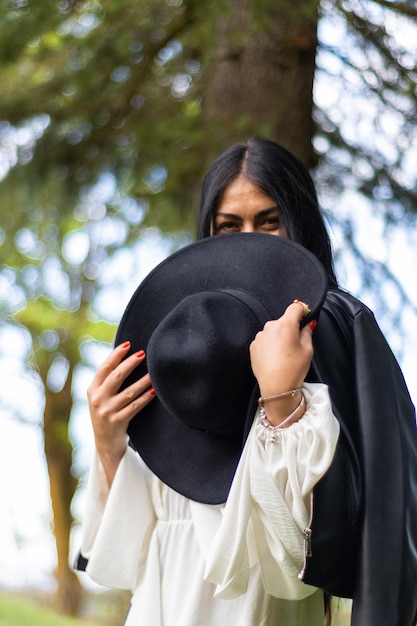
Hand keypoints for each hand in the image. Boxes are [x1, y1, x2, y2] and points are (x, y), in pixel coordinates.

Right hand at [87, 341, 154, 484]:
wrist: (105, 444)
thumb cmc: (107, 413)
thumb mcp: (100, 397)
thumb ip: (108, 381)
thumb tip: (126, 357)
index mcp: (92, 389)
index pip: (104, 368)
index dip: (116, 355)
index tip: (128, 344)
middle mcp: (97, 399)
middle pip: (116, 377)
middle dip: (130, 363)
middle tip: (143, 354)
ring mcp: (106, 411)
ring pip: (128, 392)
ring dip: (142, 381)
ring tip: (153, 373)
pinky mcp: (117, 422)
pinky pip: (134, 407)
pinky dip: (145, 398)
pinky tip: (153, 391)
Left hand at [249, 301, 314, 425]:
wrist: (276, 388)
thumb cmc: (294, 369)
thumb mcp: (308, 350)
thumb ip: (307, 332)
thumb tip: (307, 324)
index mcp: (285, 325)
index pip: (295, 306)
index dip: (302, 310)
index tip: (305, 317)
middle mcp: (270, 327)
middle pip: (284, 320)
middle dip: (291, 327)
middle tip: (297, 343)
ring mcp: (260, 336)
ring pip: (274, 330)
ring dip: (280, 336)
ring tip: (285, 354)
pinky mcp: (254, 346)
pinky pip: (265, 340)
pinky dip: (271, 345)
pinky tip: (276, 358)